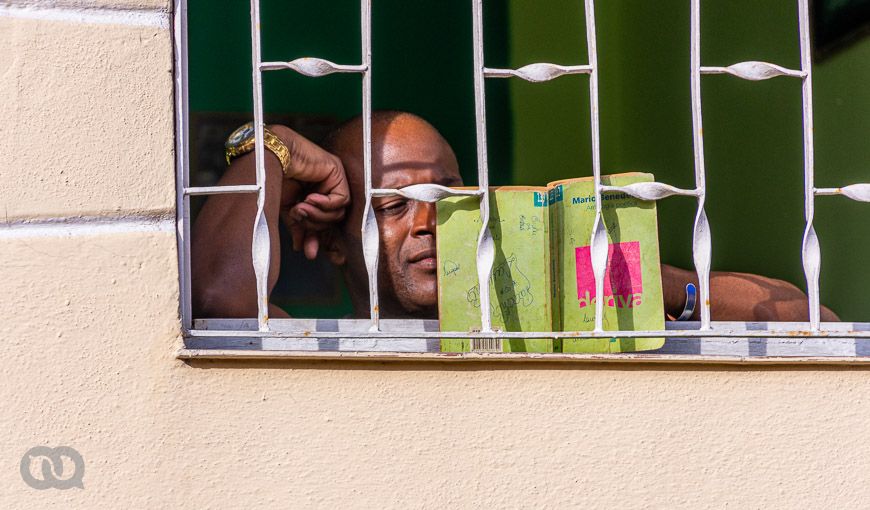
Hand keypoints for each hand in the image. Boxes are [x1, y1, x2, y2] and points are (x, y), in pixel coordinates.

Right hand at [269, 125, 350, 259]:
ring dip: (317, 215)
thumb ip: (299, 227)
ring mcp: (334, 180)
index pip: (324, 223)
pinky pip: (341, 199)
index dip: (320, 239)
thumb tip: (303, 249)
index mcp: (315, 197)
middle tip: (297, 218)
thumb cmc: (274, 180)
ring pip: (337, 213)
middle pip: (331, 221)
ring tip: (299, 208)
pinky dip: (325, 204)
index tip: (313, 254)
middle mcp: (327, 189)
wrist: (268, 158)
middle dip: (314, 225)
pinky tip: (309, 199)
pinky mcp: (337, 172)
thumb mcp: (287, 210)